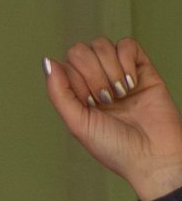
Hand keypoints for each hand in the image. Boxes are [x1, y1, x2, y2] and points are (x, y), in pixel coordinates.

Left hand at [44, 37, 181, 200]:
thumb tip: (47, 61)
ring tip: (121, 93)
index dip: (76, 79)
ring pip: (102, 45)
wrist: (153, 155)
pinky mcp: (143, 69)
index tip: (90, 102)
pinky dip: (127, 59)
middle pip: (81, 51)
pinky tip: (131, 82)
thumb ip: (59, 92)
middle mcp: (96, 81)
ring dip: (110, 69)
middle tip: (106, 99)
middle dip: (92, 74)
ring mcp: (119, 73)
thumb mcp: (77, 123)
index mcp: (77, 94)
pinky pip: (128, 44)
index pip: (65, 64)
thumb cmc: (115, 147)